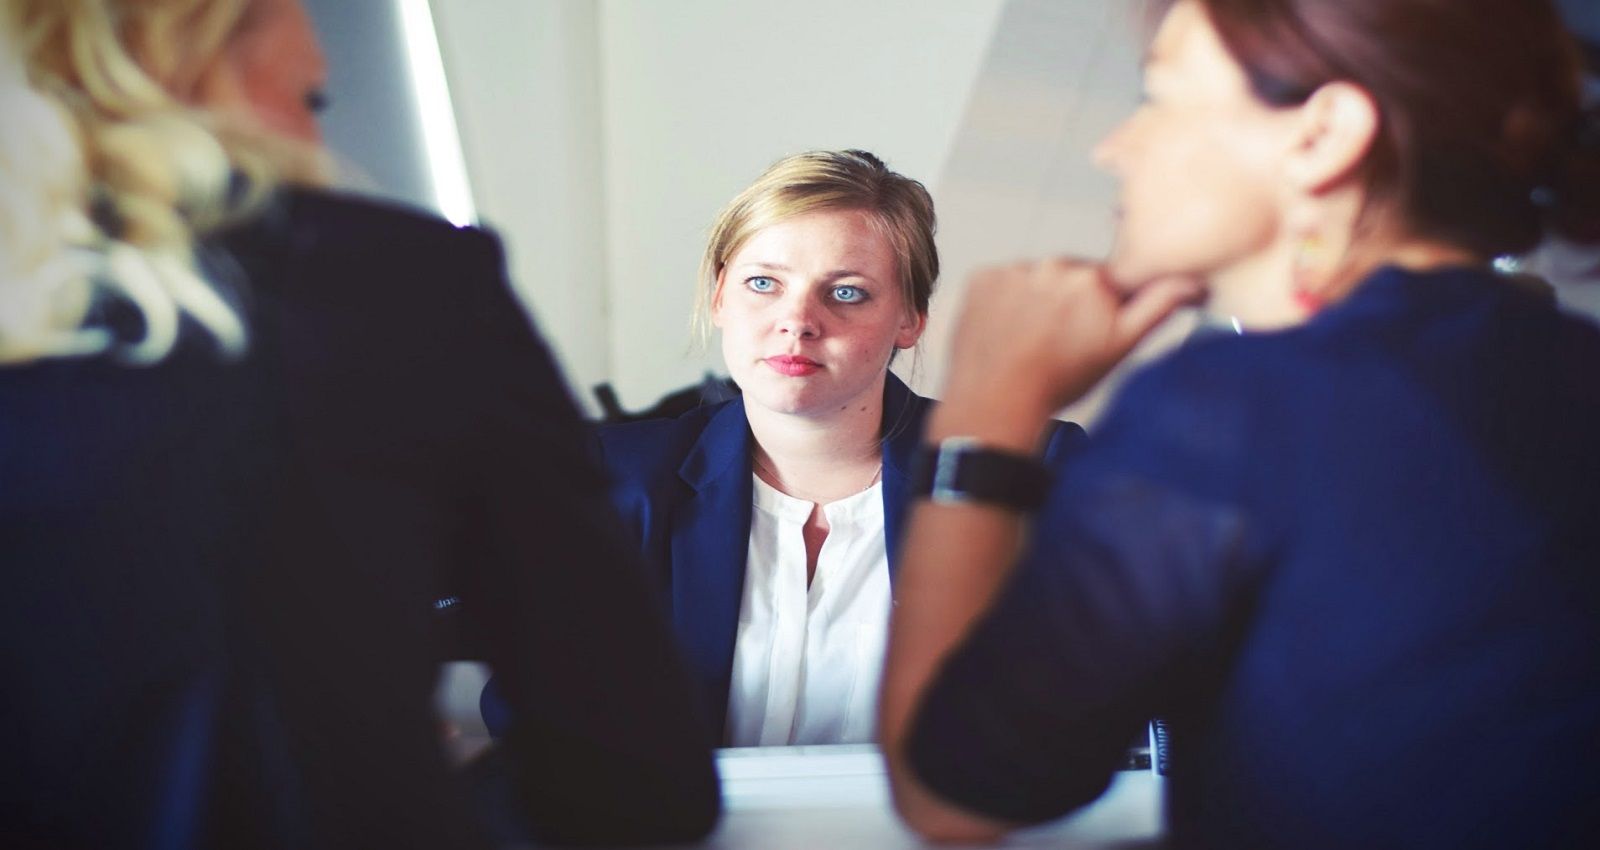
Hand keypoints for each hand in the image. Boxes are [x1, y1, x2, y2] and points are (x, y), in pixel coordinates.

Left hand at [941, 260, 1201, 424]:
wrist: (997, 401)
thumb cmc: (1058, 382)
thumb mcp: (1119, 348)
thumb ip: (1157, 307)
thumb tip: (1193, 283)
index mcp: (1094, 279)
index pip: (1107, 281)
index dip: (1101, 306)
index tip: (1089, 327)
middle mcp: (1054, 265)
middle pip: (1069, 277)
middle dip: (1068, 302)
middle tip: (1058, 341)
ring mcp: (1014, 270)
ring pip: (1034, 279)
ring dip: (1034, 300)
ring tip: (1028, 339)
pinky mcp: (981, 278)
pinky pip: (1000, 282)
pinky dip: (1003, 301)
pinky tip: (1006, 331)